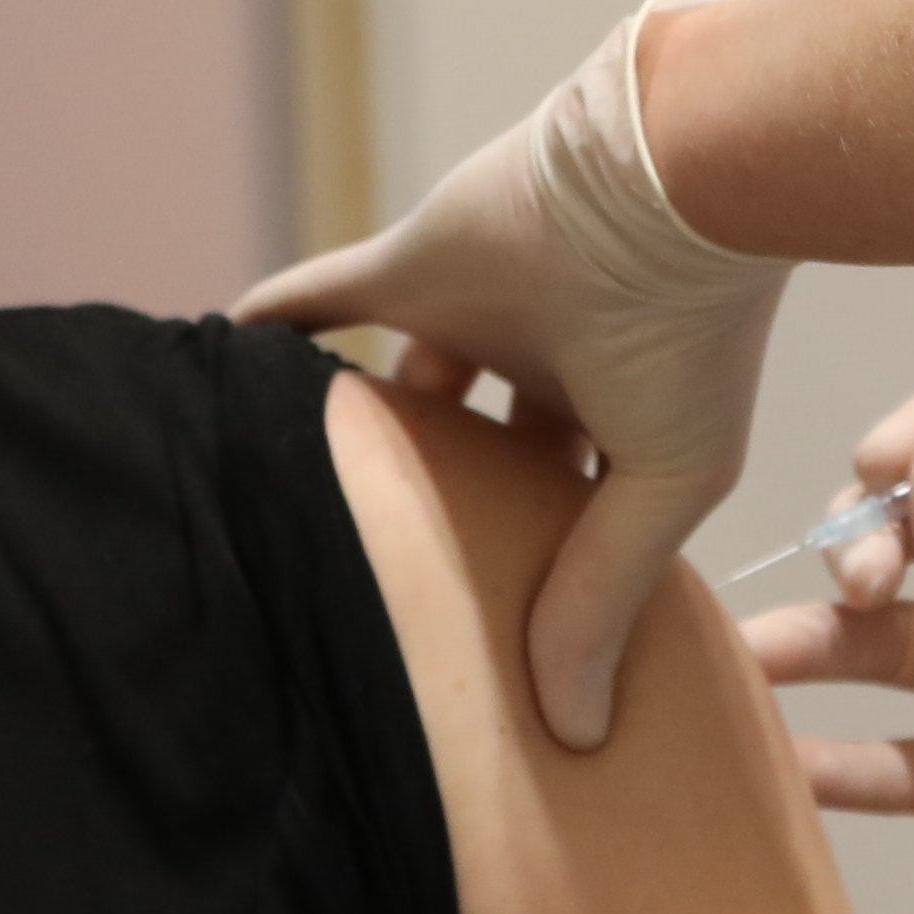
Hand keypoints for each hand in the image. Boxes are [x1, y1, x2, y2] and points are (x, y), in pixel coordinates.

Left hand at [237, 0, 789, 750]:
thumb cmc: (691, 336)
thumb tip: (576, 732)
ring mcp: (471, 311)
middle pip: (475, 452)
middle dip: (444, 506)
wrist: (672, 182)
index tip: (494, 639)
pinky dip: (271, 333)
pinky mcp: (408, 266)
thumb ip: (600, 595)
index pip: (563, 502)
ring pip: (396, 385)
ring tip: (301, 504)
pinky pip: (314, 303)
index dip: (535, 561)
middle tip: (389, 587)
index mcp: (618, 414)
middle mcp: (546, 362)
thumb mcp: (662, 483)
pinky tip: (222, 376)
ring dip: (359, 428)